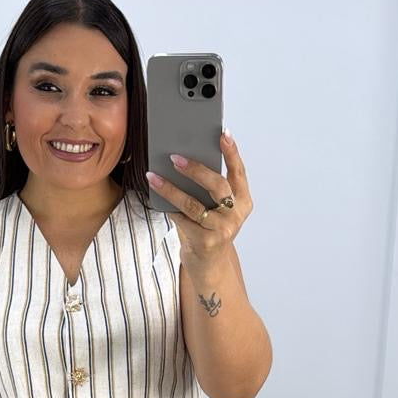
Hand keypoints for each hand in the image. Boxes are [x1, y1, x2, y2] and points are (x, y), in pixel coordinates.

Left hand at [146, 132, 251, 265]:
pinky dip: (169, 209)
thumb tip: (184, 160)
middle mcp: (235, 215)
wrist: (208, 264)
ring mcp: (222, 230)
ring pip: (194, 204)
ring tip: (154, 177)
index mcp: (243, 201)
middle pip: (216, 185)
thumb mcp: (216, 208)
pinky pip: (182, 220)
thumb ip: (209, 189)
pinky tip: (158, 199)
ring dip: (171, 189)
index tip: (223, 133)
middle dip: (195, 169)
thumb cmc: (209, 229)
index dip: (232, 152)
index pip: (238, 172)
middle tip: (174, 158)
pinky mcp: (206, 242)